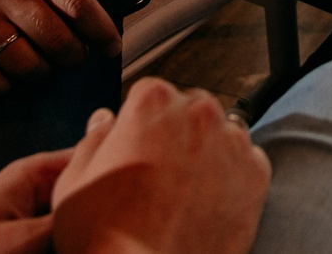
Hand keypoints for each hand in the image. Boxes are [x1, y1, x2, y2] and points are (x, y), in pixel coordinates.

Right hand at [0, 0, 120, 90]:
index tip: (111, 46)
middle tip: (74, 57)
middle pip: (56, 41)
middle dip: (73, 56)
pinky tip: (8, 76)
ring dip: (41, 72)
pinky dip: (3, 86)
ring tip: (43, 65)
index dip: (101, 31)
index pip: (79, 4)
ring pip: (25, 64)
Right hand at [50, 79, 270, 253]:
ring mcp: (232, 143)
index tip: (135, 148)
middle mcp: (198, 112)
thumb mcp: (74, 181)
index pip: (149, 95)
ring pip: (220, 135)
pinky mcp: (257, 176)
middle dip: (175, 134)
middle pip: (188, 110)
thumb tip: (105, 123)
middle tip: (157, 176)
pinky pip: (246, 164)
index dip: (138, 124)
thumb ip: (93, 140)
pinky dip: (231, 179)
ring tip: (182, 194)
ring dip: (206, 154)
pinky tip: (207, 204)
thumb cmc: (106, 236)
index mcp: (152, 101)